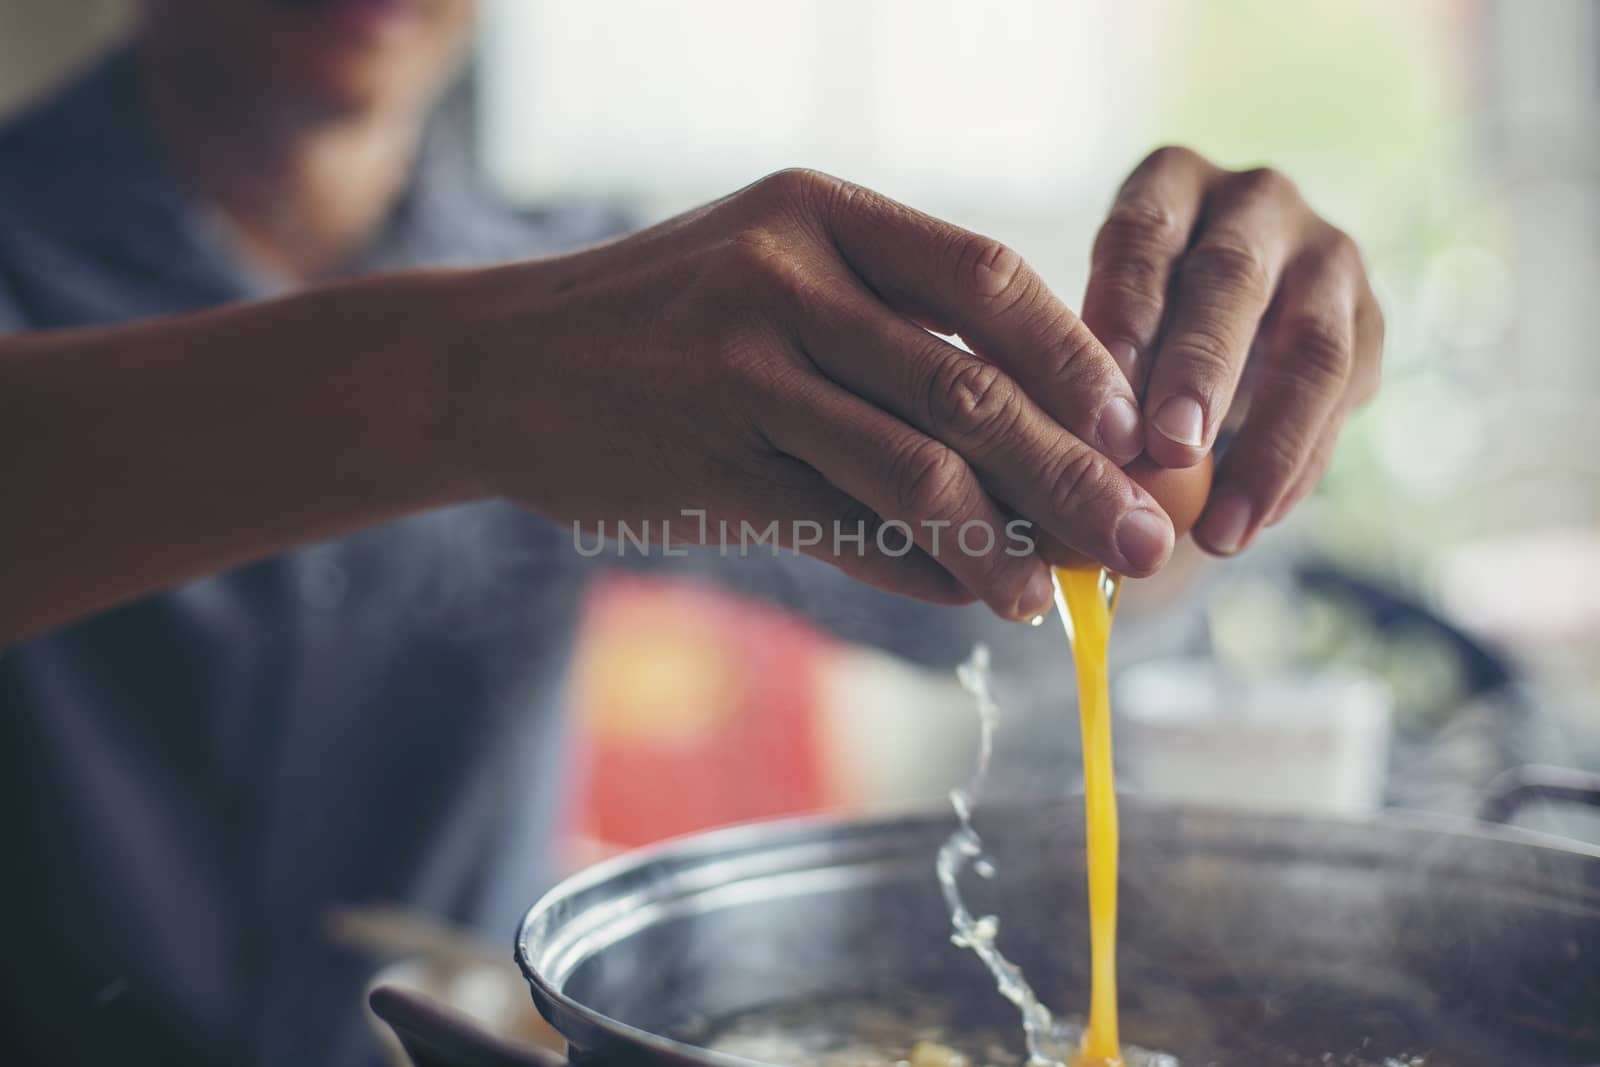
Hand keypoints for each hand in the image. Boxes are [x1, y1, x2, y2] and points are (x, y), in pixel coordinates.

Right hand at [451, 169, 1179, 619]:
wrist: (497, 364)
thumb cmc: (659, 322)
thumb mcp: (770, 276)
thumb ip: (890, 337)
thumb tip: (1031, 442)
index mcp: (819, 215)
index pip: (987, 279)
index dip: (1077, 361)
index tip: (1131, 433)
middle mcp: (782, 281)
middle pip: (968, 385)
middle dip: (1073, 474)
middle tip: (1142, 544)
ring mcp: (737, 373)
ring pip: (913, 469)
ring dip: (1004, 544)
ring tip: (1058, 596)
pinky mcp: (706, 468)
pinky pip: (843, 531)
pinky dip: (918, 571)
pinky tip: (968, 595)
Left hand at [1081, 147, 1382, 554]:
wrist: (1218, 335)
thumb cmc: (1128, 330)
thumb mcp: (1100, 322)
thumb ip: (1091, 364)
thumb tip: (1075, 449)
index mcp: (1170, 182)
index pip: (1143, 235)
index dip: (1125, 312)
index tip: (1105, 393)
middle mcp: (1255, 200)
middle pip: (1234, 281)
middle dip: (1201, 372)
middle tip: (1169, 451)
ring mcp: (1325, 254)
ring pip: (1312, 346)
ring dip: (1266, 445)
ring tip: (1220, 528)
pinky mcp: (1369, 318)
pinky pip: (1344, 397)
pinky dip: (1298, 466)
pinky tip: (1255, 521)